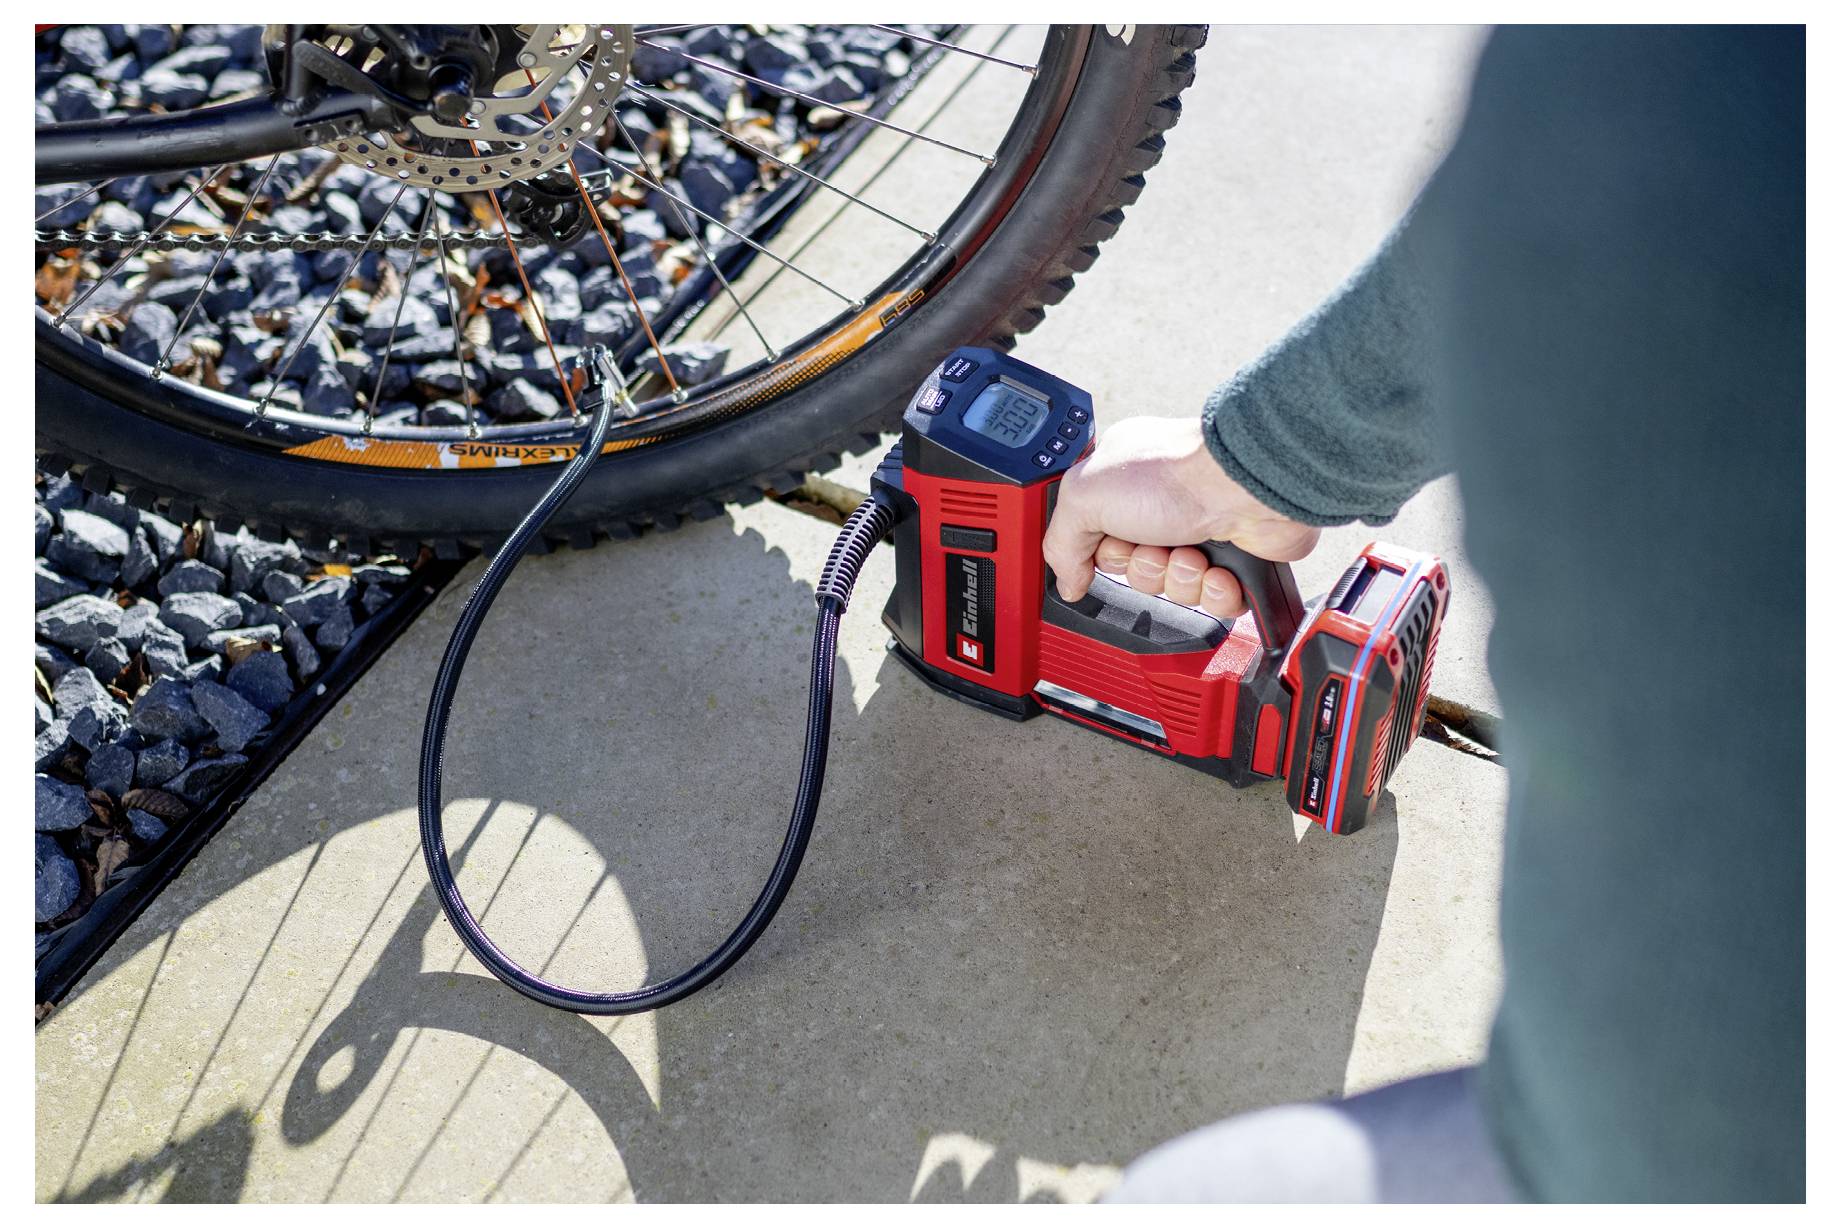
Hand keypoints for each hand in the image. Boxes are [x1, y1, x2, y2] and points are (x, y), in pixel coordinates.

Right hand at [1042, 416, 1319, 619]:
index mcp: (1121, 486)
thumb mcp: (1085, 496)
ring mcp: (1198, 532)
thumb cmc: (1175, 471)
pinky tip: (1218, 568)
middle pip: (1134, 572)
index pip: (1097, 542)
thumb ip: (1061, 541)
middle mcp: (1160, 508)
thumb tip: (1065, 582)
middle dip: (1144, 570)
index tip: (1105, 548)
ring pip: (1174, 590)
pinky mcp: (1234, 559)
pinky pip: (1214, 601)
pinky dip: (1215, 591)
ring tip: (1192, 553)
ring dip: (1180, 579)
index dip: (1101, 554)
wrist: (1245, 483)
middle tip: (1153, 547)